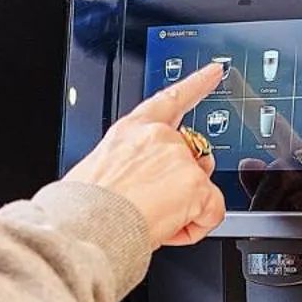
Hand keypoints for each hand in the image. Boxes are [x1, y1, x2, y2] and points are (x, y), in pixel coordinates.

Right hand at [66, 62, 227, 248]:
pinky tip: (169, 229)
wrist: (85, 225)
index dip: (197, 84)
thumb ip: (136, 162)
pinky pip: (212, 213)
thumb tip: (155, 181)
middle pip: (193, 157)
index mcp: (132, 129)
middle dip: (184, 183)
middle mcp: (159, 137)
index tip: (215, 71)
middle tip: (153, 204)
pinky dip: (195, 228)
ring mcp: (181, 158)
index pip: (171, 99)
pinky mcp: (196, 184)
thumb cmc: (86, 206)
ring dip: (185, 208)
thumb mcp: (103, 168)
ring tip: (151, 218)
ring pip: (202, 189)